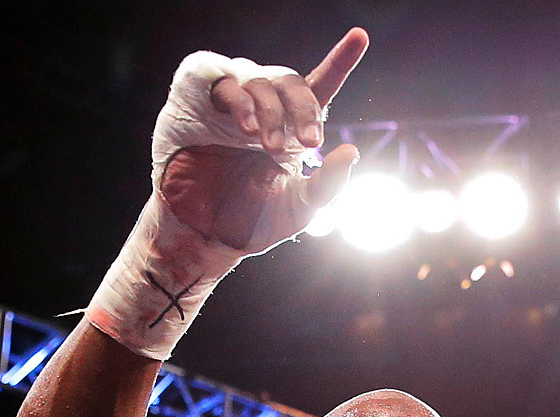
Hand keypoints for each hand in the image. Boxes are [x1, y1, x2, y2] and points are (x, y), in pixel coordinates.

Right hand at [161, 30, 367, 252]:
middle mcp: (265, 109)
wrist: (208, 236)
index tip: (359, 37)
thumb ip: (329, 183)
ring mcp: (232, 106)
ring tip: (270, 146)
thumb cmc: (255, 220)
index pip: (319, 86)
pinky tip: (245, 126)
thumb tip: (351, 151)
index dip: (339, 60)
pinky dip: (238, 99)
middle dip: (304, 109)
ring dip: (270, 111)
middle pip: (290, 82)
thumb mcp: (303, 207)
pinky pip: (221, 81)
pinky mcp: (200, 106)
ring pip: (258, 81)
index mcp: (293, 127)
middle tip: (310, 143)